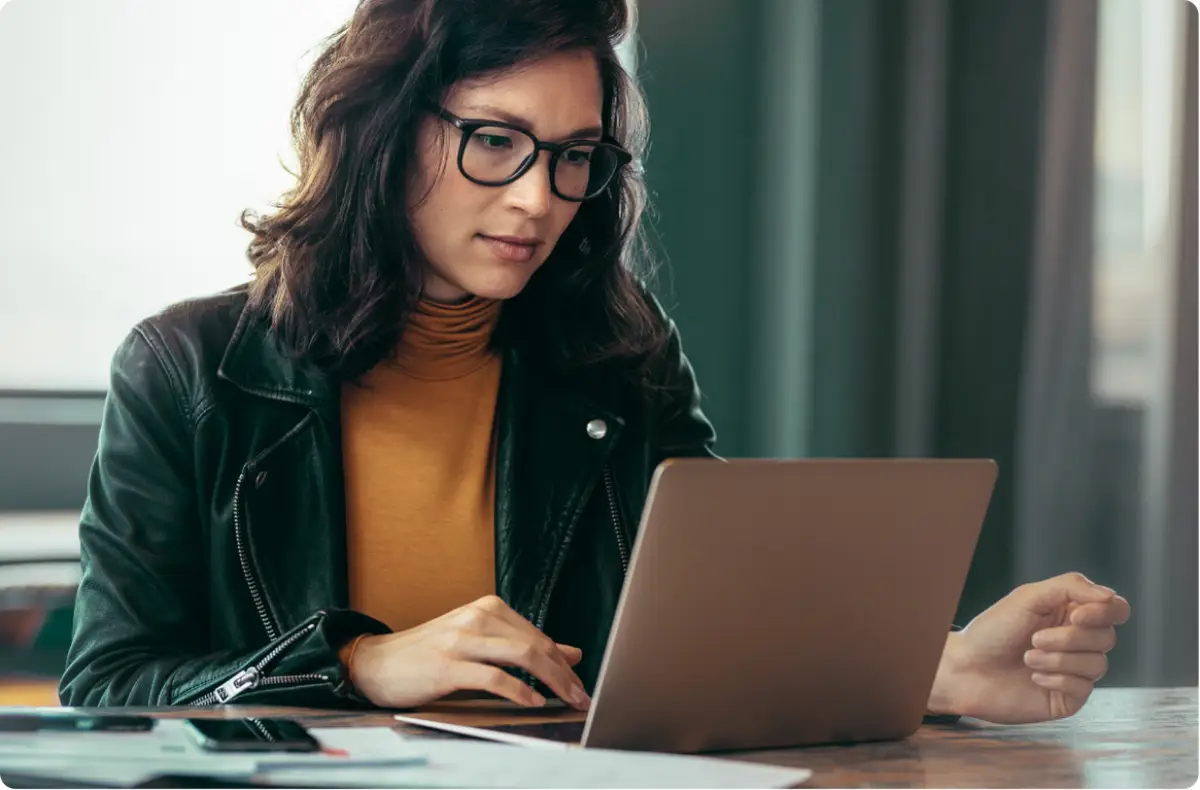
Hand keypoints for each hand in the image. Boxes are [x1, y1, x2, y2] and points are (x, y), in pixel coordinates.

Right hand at [348, 595, 590, 710]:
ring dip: (552, 681)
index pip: (538, 635)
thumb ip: (522, 645)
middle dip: (564, 674)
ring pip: (522, 656)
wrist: (377, 662)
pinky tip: (533, 701)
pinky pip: (493, 677)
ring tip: (567, 700)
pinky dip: (519, 691)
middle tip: (582, 697)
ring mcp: (462, 639)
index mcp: (488, 608)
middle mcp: (478, 617)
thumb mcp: (479, 642)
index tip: (580, 684)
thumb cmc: (429, 654)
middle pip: (536, 645)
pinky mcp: (448, 665)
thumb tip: (571, 653)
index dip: (564, 662)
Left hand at [929, 572, 1130, 723]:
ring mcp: (1075, 670)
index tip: (1076, 616)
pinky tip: (1033, 677)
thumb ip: (1070, 587)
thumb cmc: (993, 630)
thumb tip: (1110, 595)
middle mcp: (1078, 641)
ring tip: (1028, 657)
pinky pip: (1084, 688)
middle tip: (1035, 638)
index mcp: (1071, 613)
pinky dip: (1056, 679)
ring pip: (1098, 664)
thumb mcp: (1028, 597)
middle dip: (1069, 638)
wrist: (966, 669)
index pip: (1115, 609)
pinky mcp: (1069, 696)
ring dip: (1058, 659)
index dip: (1104, 612)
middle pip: (1107, 637)